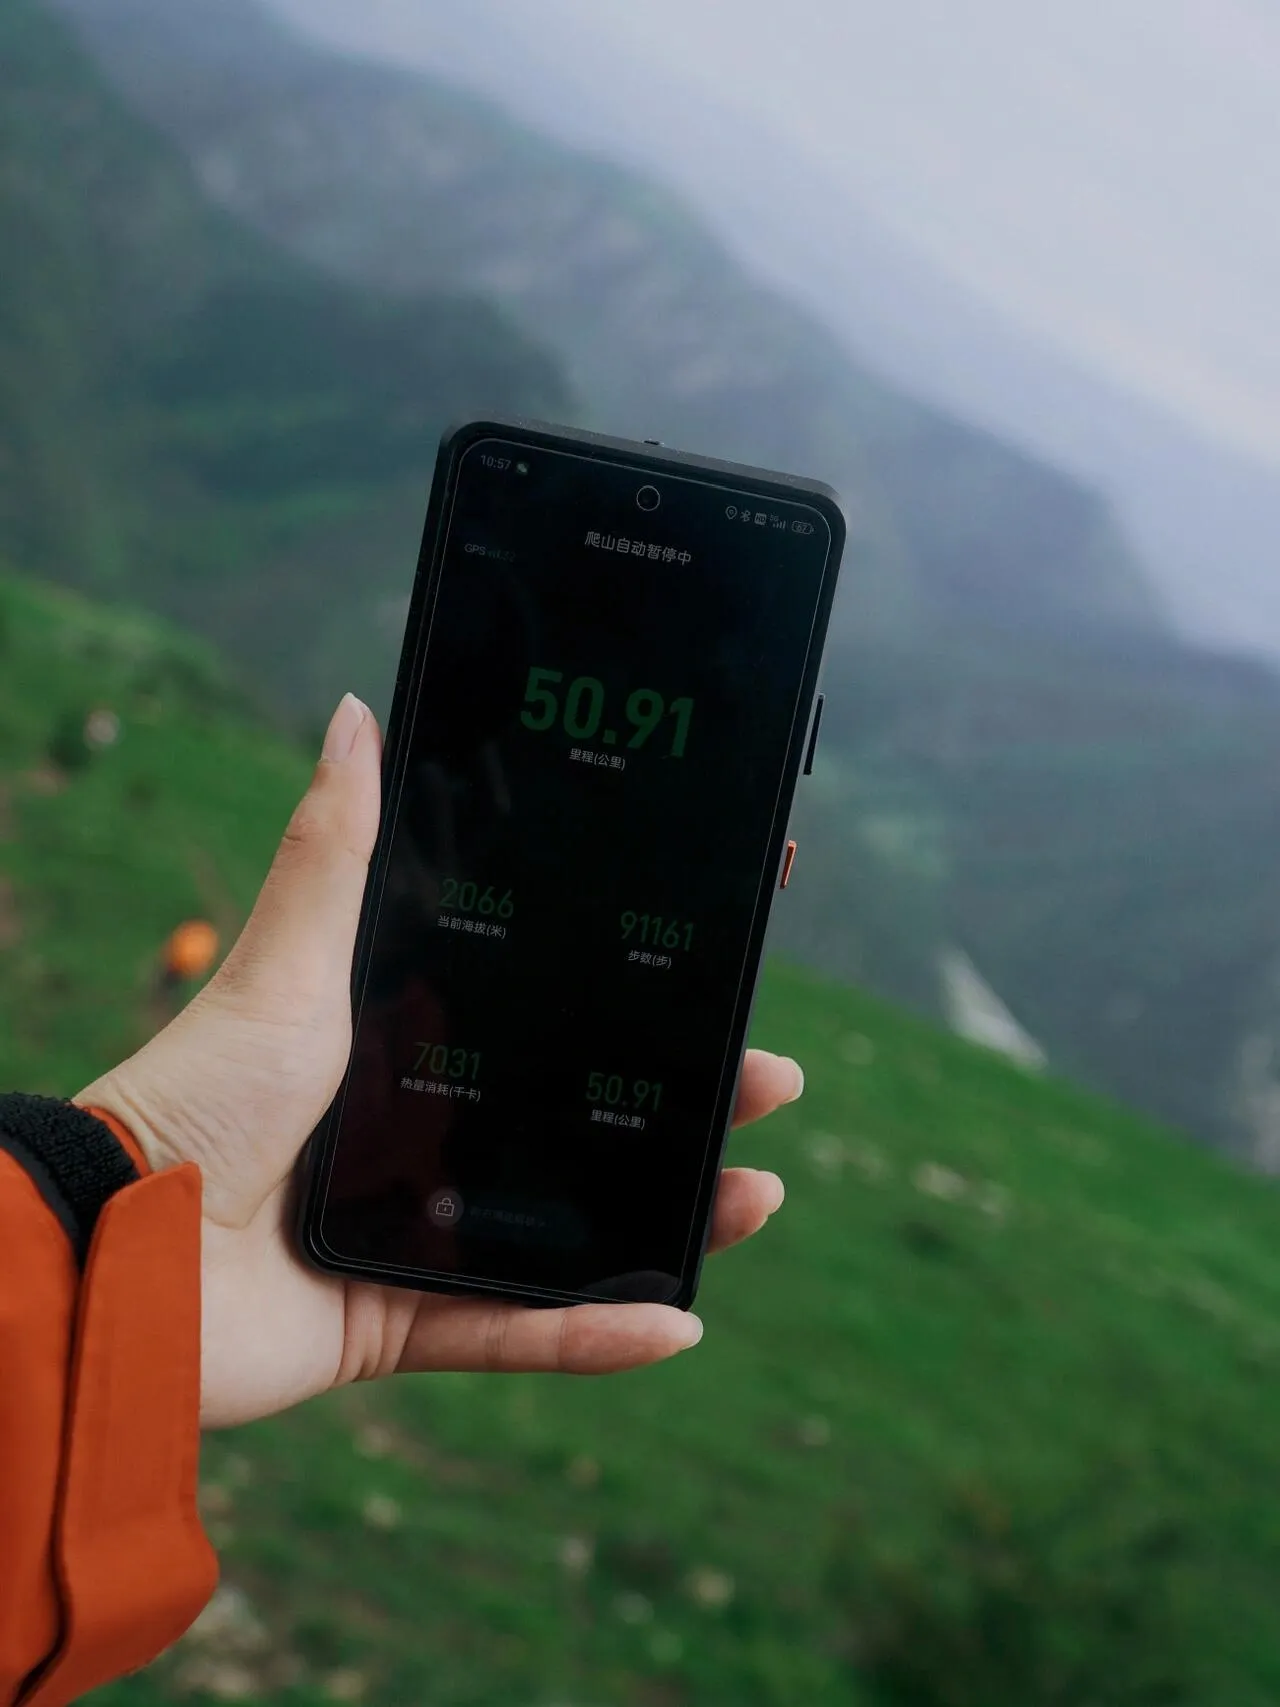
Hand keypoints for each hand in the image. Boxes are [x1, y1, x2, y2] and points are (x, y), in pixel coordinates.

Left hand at [77, 695, 801, 1428]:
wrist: (112, 1250)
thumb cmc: (192, 1097)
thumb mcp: (286, 967)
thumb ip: (332, 851)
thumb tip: (355, 715)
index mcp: (410, 1046)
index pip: (550, 1016)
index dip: (638, 996)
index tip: (719, 957)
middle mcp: (424, 1136)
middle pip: (584, 1121)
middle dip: (686, 1099)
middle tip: (767, 1075)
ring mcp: (420, 1231)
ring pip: (574, 1228)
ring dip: (673, 1214)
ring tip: (756, 1191)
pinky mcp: (402, 1319)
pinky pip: (516, 1332)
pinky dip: (594, 1337)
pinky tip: (678, 1322)